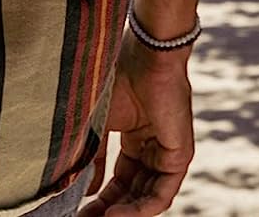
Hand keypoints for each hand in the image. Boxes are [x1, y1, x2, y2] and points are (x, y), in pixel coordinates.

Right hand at [81, 41, 194, 216]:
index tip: (78, 211)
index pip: (120, 181)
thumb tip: (82, 188)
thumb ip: (91, 157)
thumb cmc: (116, 78)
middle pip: (132, 192)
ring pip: (146, 196)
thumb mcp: (97, 123)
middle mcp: (152, 149)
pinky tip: (116, 214)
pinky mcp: (180, 156)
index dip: (100, 199)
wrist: (144, 56)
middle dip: (109, 209)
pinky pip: (162, 193)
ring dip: (124, 213)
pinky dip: (141, 208)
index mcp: (134, 139)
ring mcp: (167, 153)